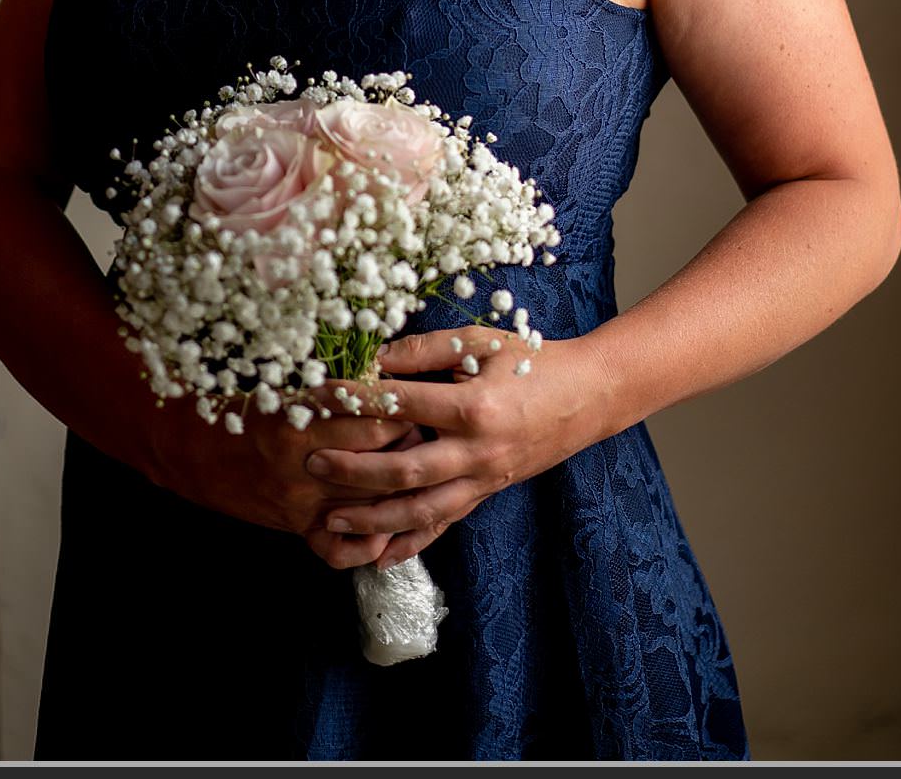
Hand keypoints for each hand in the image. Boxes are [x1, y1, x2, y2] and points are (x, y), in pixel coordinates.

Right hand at [145, 385, 414, 544]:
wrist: (192, 449)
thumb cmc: (248, 408)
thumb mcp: (290, 387)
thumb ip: (337, 390)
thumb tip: (389, 380)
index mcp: (304, 422)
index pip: (377, 420)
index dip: (406, 410)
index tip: (420, 401)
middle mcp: (305, 466)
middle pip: (382, 465)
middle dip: (412, 451)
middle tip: (431, 437)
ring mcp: (301, 502)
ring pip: (369, 505)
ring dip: (399, 492)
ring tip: (419, 472)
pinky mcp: (295, 525)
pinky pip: (337, 549)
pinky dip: (364, 546)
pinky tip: (384, 531)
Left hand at [302, 326, 607, 571]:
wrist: (589, 395)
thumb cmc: (534, 361)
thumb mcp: (482, 343)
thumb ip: (426, 350)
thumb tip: (372, 358)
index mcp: (473, 407)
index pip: (400, 406)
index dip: (355, 401)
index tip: (316, 397)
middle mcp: (477, 451)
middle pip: (404, 470)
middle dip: (353, 471)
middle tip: (312, 465)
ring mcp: (484, 478)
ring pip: (421, 510)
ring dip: (373, 519)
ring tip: (332, 520)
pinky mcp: (488, 492)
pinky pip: (445, 524)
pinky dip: (412, 544)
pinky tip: (379, 556)